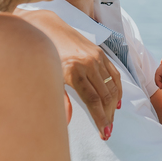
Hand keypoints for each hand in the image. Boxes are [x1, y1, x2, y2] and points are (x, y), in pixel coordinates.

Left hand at [13, 8, 119, 139]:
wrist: (46, 27)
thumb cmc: (43, 56)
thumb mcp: (47, 77)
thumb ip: (59, 99)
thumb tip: (68, 121)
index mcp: (73, 71)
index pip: (93, 101)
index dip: (100, 119)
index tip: (105, 133)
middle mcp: (88, 64)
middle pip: (105, 96)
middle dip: (108, 116)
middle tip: (108, 131)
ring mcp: (96, 57)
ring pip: (112, 87)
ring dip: (113, 106)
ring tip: (110, 120)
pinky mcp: (100, 53)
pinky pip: (114, 75)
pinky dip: (118, 90)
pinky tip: (117, 102)